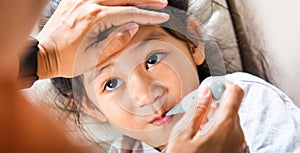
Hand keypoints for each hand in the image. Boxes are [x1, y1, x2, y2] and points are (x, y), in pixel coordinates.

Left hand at [36, 0, 168, 78]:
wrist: (43, 55)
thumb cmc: (68, 60)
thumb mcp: (96, 56)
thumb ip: (118, 40)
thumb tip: (134, 26)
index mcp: (95, 18)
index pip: (130, 13)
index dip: (149, 15)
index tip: (162, 17)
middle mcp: (88, 3)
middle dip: (146, 0)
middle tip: (162, 2)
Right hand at [166, 82, 245, 152]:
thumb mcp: (186, 134)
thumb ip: (199, 109)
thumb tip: (207, 90)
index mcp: (226, 125)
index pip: (236, 93)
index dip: (224, 84)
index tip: (212, 86)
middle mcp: (237, 134)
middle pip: (233, 106)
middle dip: (216, 102)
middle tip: (198, 107)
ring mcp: (239, 143)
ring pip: (231, 118)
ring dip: (216, 115)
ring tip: (197, 124)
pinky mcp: (236, 150)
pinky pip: (231, 131)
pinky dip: (219, 126)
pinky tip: (204, 134)